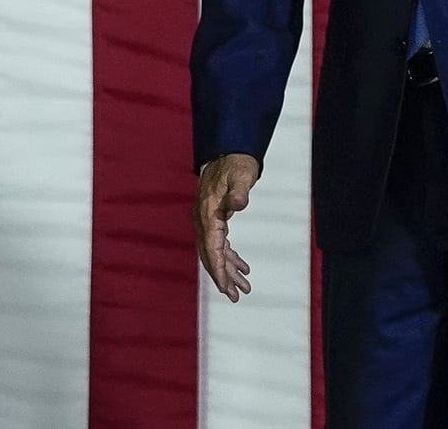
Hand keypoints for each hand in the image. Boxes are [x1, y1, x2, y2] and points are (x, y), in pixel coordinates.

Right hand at [194, 153, 259, 302]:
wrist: (228, 152)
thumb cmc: (235, 163)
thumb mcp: (241, 175)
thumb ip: (239, 191)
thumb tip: (238, 203)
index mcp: (208, 213)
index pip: (212, 247)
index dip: (218, 269)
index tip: (225, 287)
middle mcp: (203, 220)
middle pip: (211, 255)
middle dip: (222, 277)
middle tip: (236, 296)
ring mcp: (207, 221)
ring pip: (215, 253)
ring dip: (228, 271)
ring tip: (243, 287)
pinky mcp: (214, 219)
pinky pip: (220, 244)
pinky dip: (230, 257)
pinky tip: (242, 267)